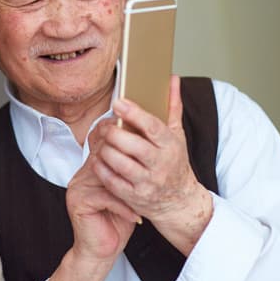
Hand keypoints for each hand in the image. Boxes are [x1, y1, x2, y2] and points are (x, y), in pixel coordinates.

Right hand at [43, 156, 138, 280]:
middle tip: (149, 174)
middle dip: (128, 167)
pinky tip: (135, 217)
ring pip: (107, 177)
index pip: (104, 150)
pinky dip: (123, 207)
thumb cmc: (116, 224)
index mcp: (90, 171)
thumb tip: (146, 157)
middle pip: (104, 160)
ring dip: (128, 189)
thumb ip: (128, 176)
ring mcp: (78, 188)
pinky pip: (105, 198)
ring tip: (144, 199)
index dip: (124, 150)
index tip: (144, 154)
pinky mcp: (79, 202)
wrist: (100, 252)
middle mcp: (81, 177)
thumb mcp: (126, 195)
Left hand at [91, 75, 212, 254]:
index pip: (152, 127)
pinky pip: (111, 181)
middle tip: (105, 126)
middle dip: (114, 133)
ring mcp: (147, 183)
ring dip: (105, 150)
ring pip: (119, 163)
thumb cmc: (175, 163)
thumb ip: (173, 106)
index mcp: (170, 146)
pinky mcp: (134, 197)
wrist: (180, 201)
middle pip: (132, 145)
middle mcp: (160, 165)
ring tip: (102, 142)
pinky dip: (101, 168)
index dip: (134, 113)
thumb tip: (172, 79)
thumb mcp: (177, 134)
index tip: (118, 102)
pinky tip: (99, 159)